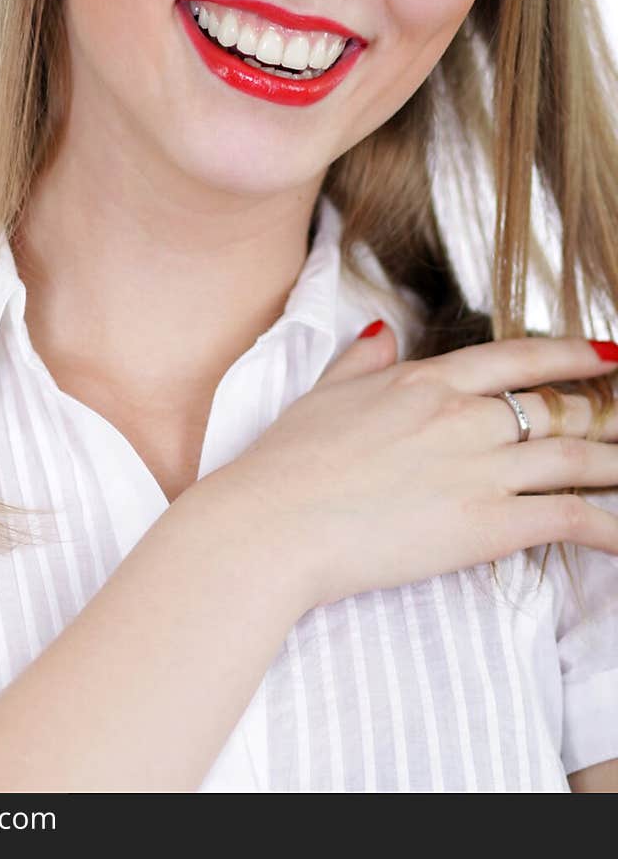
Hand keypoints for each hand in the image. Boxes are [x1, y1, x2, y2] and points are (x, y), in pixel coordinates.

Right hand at [228, 326, 617, 609]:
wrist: (275, 521)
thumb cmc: (288, 462)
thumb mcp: (322, 393)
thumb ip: (360, 361)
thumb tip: (379, 332)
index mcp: (427, 379)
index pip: (519, 357)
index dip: (571, 354)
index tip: (608, 352)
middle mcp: (464, 416)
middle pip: (558, 408)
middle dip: (606, 415)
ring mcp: (480, 467)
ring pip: (576, 457)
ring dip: (616, 464)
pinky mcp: (488, 523)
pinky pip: (568, 517)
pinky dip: (608, 526)